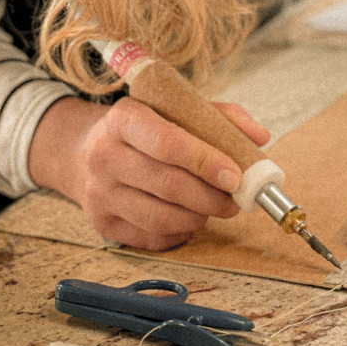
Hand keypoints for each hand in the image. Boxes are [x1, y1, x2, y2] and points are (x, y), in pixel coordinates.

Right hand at [29, 96, 269, 249]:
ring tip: (216, 208)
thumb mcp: (175, 109)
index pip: (166, 142)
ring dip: (198, 216)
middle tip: (236, 200)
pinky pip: (151, 236)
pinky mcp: (101, 222)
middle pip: (167, 184)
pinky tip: (190, 218)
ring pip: (160, 216)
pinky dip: (180, 231)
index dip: (204, 161)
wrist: (87, 150)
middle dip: (210, 196)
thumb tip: (259, 137)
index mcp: (123, 118)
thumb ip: (219, 117)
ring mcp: (99, 192)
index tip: (235, 175)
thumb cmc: (144, 128)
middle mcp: (104, 155)